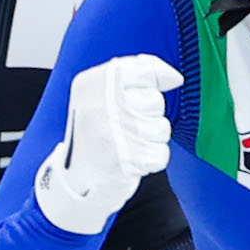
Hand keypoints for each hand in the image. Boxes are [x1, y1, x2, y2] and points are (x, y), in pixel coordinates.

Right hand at [34, 52, 178, 235]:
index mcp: (90, 84)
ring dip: (151, 139)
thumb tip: (174, 78)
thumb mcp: (100, 94)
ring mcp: (112, 134)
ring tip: (127, 144)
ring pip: (161, 128)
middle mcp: (99, 106)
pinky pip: (161, 153)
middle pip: (155, 101)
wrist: (75, 179)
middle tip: (125, 127)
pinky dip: (152, 160)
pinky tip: (132, 159)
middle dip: (148, 116)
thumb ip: (134, 74)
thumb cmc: (94, 133)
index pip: (142, 70)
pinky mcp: (126, 160)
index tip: (153, 88)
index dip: (157, 78)